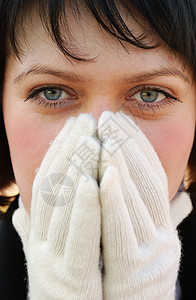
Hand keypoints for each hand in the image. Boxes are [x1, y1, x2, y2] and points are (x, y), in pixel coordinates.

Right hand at [13, 114, 101, 299]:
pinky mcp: (72, 278)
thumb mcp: (48, 253)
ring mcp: (53, 259)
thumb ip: (36, 231)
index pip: (47, 181)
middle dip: (70, 149)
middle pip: (54, 186)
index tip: (74, 125)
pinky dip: (84, 207)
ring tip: (90, 138)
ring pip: (63, 206)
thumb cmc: (64, 285)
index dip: (59, 151)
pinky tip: (93, 180)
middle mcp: (41, 240)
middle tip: (85, 120)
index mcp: (39, 231)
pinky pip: (79, 236)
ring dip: (77, 170)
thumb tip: (19, 209)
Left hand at [98, 111, 186, 299]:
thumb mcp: (136, 244)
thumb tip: (169, 194)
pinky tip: (104, 175)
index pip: (152, 177)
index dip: (139, 147)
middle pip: (144, 183)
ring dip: (119, 165)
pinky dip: (113, 201)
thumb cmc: (127, 280)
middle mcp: (162, 236)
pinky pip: (120, 231)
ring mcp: (151, 254)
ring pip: (133, 201)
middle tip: (110, 117)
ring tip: (105, 135)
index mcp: (161, 227)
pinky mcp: (133, 271)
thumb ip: (139, 217)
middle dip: (127, 146)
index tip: (122, 122)